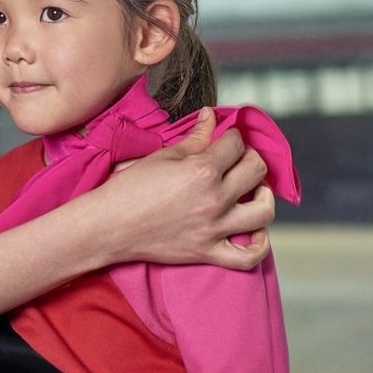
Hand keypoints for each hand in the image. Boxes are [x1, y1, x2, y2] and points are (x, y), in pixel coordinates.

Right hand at [103, 109, 276, 270]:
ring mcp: (213, 228)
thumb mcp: (163, 156)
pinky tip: (255, 230)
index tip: (225, 139)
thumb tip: (211, 115)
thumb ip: (194, 137)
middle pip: (257, 171)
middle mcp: (214, 199)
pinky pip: (248, 257)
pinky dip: (260, 245)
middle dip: (250, 158)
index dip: (232, 136)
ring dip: (264, 196)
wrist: (109, 226)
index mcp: (202, 170)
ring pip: (263, 211)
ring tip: (253, 190)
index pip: (236, 144)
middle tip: (238, 160)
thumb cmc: (130, 188)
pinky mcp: (207, 252)